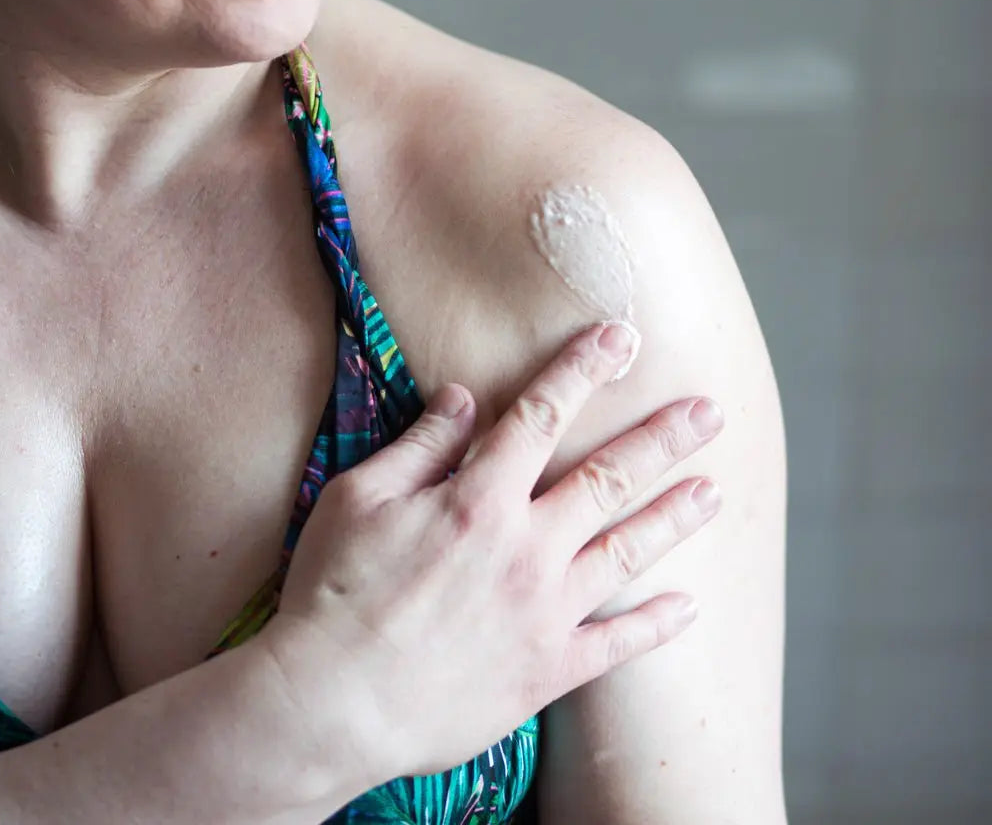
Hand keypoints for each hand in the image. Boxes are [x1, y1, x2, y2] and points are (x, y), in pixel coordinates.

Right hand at [266, 321, 723, 781]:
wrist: (328, 707)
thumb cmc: (332, 594)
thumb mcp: (357, 500)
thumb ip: (420, 445)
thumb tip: (466, 396)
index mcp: (478, 501)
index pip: (542, 415)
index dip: (584, 369)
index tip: (622, 337)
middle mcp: (526, 548)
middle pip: (609, 478)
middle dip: (663, 437)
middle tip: (709, 411)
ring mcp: (545, 612)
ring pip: (628, 552)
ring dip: (675, 516)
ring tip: (715, 491)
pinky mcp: (548, 672)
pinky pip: (617, 645)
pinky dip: (657, 626)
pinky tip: (690, 607)